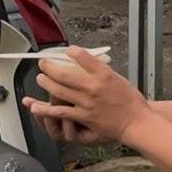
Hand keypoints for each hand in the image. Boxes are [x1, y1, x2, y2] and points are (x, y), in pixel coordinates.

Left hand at [22, 46, 149, 144]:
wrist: (136, 122)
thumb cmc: (129, 100)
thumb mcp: (117, 77)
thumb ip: (99, 69)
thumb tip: (82, 60)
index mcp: (104, 74)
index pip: (84, 57)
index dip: (72, 52)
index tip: (66, 50)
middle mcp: (93, 87)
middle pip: (65, 74)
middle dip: (50, 67)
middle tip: (43, 63)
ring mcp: (87, 103)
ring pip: (60, 91)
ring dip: (46, 83)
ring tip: (40, 78)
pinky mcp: (83, 116)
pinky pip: (61, 112)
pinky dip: (46, 108)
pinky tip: (35, 105)